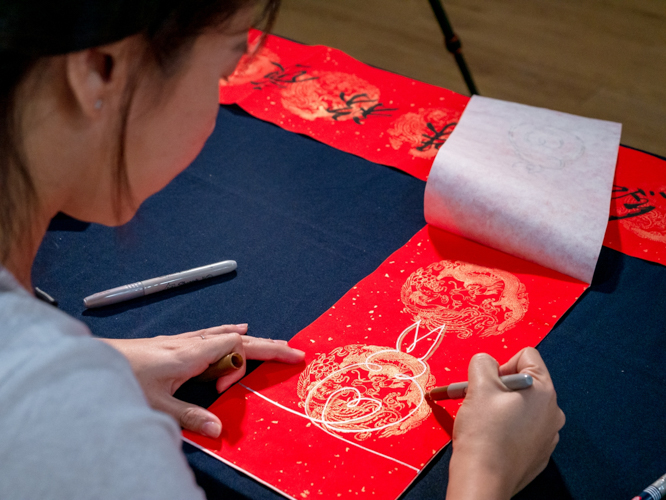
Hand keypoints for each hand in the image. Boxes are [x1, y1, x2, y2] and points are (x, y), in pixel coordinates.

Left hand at [100, 324, 304, 438]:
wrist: (91, 363)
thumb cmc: (121, 380)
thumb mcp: (156, 405)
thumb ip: (190, 417)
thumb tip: (219, 430)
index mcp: (191, 354)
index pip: (237, 348)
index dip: (254, 359)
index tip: (258, 374)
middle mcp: (189, 343)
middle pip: (238, 339)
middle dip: (269, 345)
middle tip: (295, 351)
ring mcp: (181, 341)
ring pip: (224, 337)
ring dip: (250, 342)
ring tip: (272, 344)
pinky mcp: (172, 344)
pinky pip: (210, 335)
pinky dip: (228, 335)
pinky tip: (233, 331)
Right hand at [446, 348, 564, 499]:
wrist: (484, 480)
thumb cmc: (483, 432)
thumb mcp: (479, 386)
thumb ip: (482, 362)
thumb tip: (486, 362)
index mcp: (543, 391)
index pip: (527, 356)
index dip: (502, 364)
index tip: (488, 384)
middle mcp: (553, 411)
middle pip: (525, 382)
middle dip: (501, 387)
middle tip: (482, 402)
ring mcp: (549, 435)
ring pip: (524, 406)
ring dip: (504, 407)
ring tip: (486, 422)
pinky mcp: (540, 453)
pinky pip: (524, 428)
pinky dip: (509, 427)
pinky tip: (494, 439)